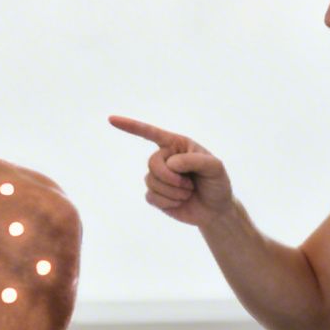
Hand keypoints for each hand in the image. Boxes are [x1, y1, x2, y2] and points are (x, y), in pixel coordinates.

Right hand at [108, 115, 234, 227]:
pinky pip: (151, 196)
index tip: (111, 120)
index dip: (131, 126)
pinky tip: (180, 201)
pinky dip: (169, 202)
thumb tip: (170, 163)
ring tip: (188, 192)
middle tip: (187, 185)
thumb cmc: (217, 184)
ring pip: (151, 181)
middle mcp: (165, 159)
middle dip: (169, 177)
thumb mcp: (215, 167)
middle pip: (152, 163)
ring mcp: (159, 178)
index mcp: (177, 145)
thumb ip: (195, 160)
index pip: (151, 133)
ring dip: (173, 191)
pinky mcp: (156, 196)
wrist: (216, 210)